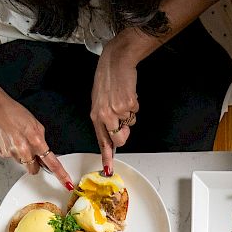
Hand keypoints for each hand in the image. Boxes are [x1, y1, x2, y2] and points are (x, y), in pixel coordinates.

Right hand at [0, 90, 72, 185]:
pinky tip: (9, 140)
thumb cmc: (14, 112)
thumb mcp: (35, 124)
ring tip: (17, 140)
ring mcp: (12, 153)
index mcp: (36, 140)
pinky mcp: (3, 153)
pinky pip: (12, 158)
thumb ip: (42, 141)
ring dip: (22, 156)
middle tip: (31, 151)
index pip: (52, 163)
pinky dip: (12, 151)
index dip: (61, 175)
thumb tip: (45, 153)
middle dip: (35, 164)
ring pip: (22, 163)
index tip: (67, 183)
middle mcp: (24, 149)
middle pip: (34, 169)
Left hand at [90, 43, 139, 175]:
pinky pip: (136, 111)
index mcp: (96, 115)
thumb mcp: (99, 100)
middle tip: (124, 120)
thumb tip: (114, 133)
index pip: (102, 141)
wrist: (115, 62)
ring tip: (123, 98)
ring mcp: (117, 110)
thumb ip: (104, 118)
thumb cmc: (108, 79)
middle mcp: (105, 115)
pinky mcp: (128, 103)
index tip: (108, 169)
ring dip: (129, 113)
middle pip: (120, 139)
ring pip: (130, 124)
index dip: (107, 156)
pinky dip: (134, 104)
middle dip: (125, 133)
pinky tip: (128, 93)